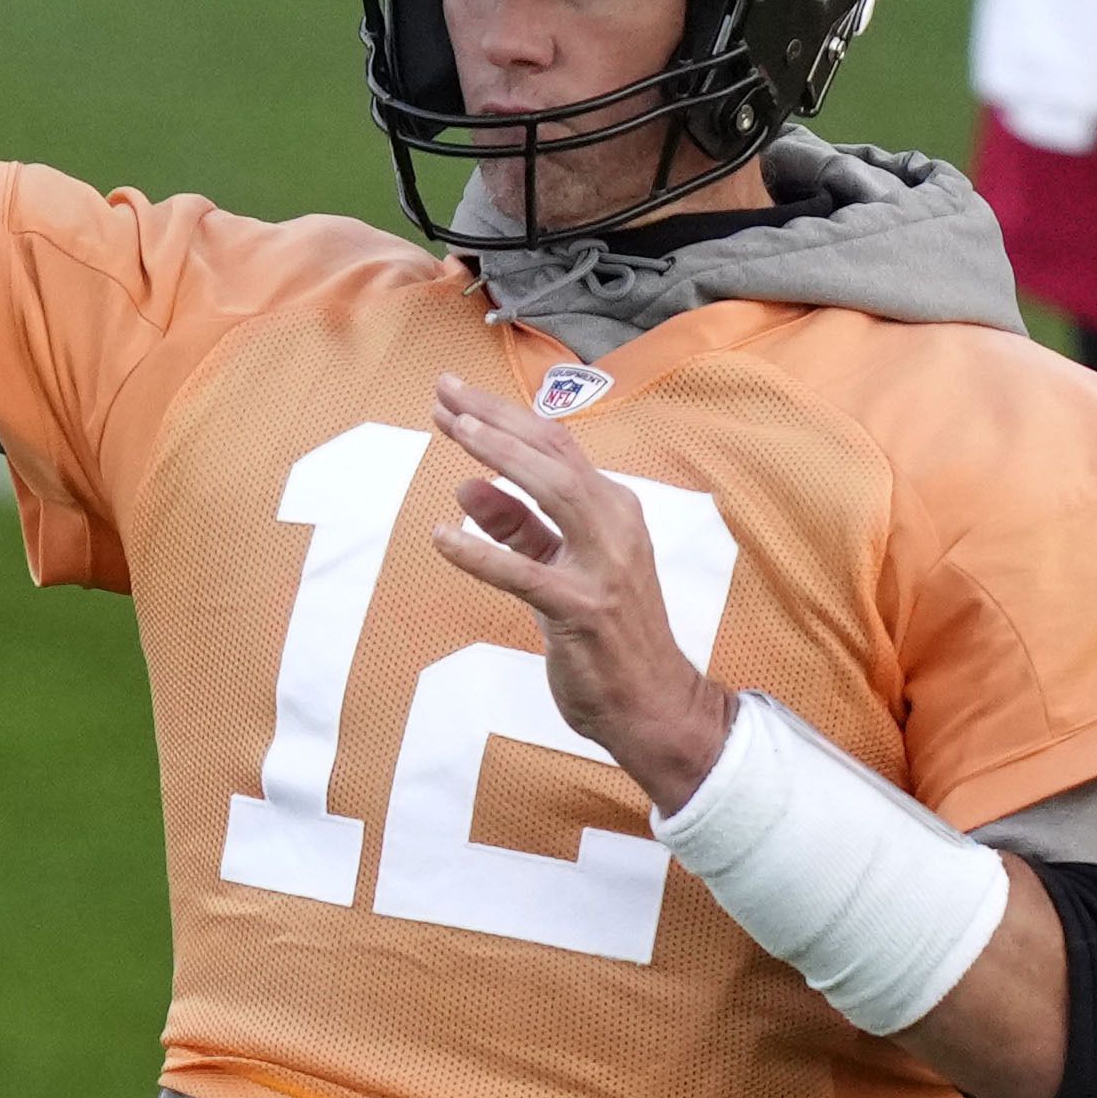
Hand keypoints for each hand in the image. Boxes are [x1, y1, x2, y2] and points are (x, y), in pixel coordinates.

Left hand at [426, 374, 733, 807]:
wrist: (653, 704)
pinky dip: (482, 553)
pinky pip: (526, 573)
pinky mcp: (583, 610)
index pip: (554, 448)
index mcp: (613, 511)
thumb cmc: (606, 635)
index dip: (503, 417)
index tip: (455, 397)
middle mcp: (615, 527)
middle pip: (554, 454)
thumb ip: (517, 528)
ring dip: (502, 458)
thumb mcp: (558, 569)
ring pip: (555, 491)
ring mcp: (604, 567)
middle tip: (445, 393)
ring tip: (456, 433)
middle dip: (497, 418)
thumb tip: (467, 487)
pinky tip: (443, 538)